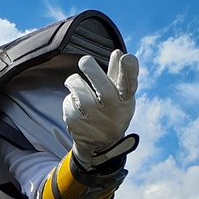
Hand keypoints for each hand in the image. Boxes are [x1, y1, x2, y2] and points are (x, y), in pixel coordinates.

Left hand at [63, 49, 138, 166]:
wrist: (99, 145)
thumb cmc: (112, 112)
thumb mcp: (120, 96)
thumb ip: (119, 74)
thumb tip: (118, 53)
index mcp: (125, 100)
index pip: (130, 84)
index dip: (129, 71)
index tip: (126, 58)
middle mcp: (112, 110)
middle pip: (101, 85)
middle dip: (90, 67)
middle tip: (85, 62)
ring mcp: (94, 118)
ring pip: (78, 88)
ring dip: (74, 81)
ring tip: (76, 84)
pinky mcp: (77, 123)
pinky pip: (68, 101)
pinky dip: (70, 100)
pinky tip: (76, 106)